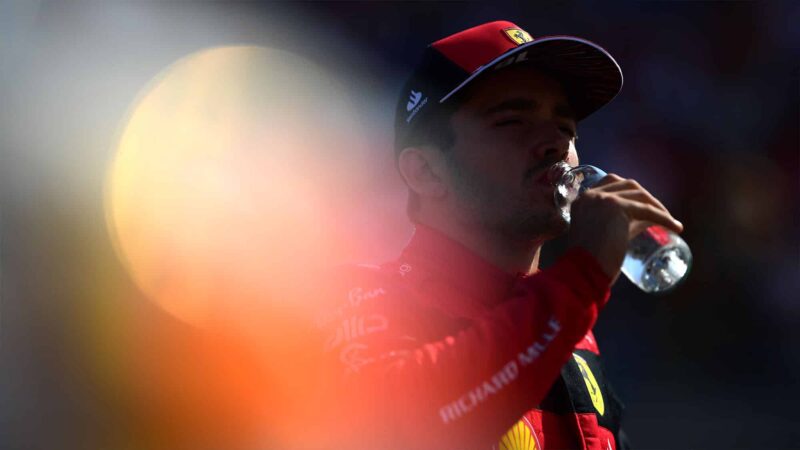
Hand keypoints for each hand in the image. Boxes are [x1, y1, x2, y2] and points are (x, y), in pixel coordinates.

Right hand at [567, 174, 683, 283]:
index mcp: (583, 200)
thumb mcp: (601, 234)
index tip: (643, 204)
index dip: (630, 192)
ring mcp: (603, 199)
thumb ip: (617, 224)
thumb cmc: (589, 261)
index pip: (611, 183)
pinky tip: (675, 227)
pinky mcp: (617, 208)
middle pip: (627, 185)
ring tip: (670, 222)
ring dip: (658, 207)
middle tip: (659, 213)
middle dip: (646, 197)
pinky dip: (664, 218)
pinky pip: (647, 210)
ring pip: (639, 196)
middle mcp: (591, 195)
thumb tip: (645, 222)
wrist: (581, 271)